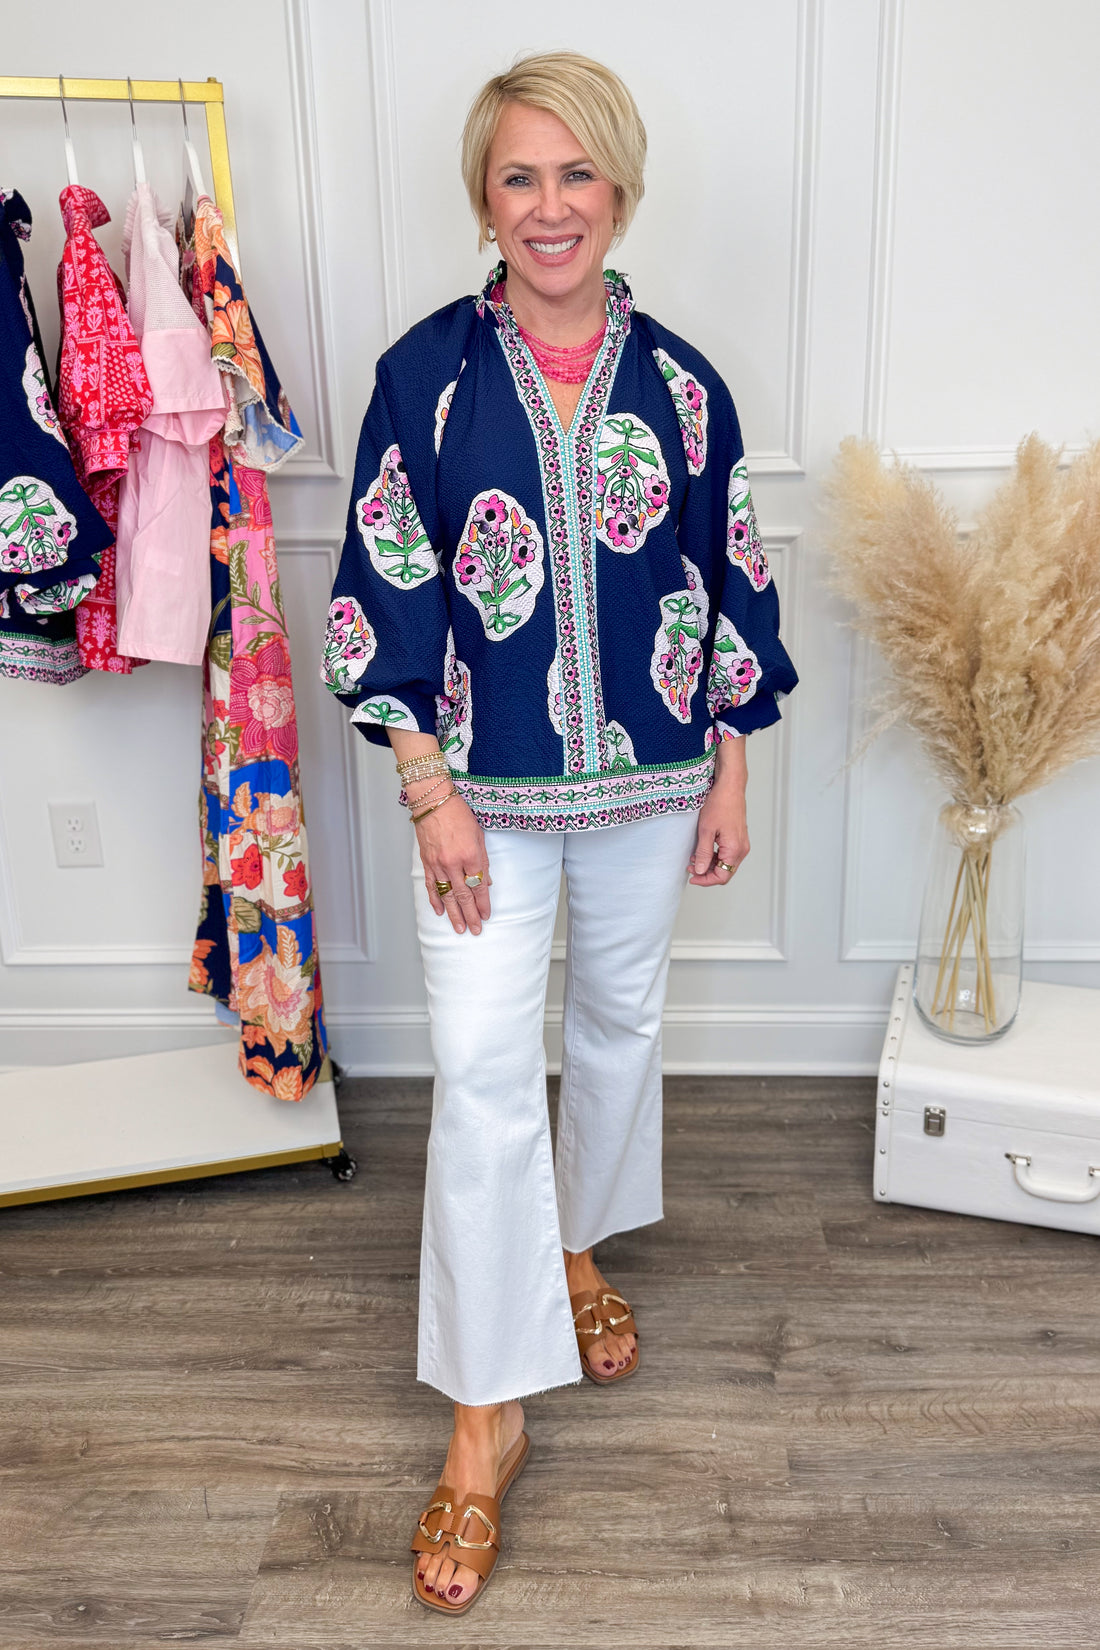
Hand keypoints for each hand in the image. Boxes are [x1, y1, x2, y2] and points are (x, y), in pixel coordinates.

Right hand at [415, 793, 491, 933]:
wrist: (433, 801)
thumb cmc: (458, 813)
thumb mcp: (479, 834)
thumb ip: (482, 860)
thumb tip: (485, 882)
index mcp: (470, 854)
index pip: (479, 886)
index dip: (483, 903)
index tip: (486, 916)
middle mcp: (453, 862)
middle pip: (463, 895)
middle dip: (470, 915)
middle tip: (475, 930)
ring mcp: (438, 864)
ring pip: (447, 895)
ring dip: (454, 913)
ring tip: (459, 928)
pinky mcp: (426, 862)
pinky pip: (431, 886)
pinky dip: (435, 900)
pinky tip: (440, 912)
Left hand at [690, 739, 748, 886]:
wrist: (730, 786)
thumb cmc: (720, 803)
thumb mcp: (706, 830)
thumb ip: (703, 853)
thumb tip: (700, 870)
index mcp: (735, 849)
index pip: (722, 876)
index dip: (705, 880)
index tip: (692, 877)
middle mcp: (742, 849)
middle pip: (725, 872)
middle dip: (707, 873)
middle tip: (690, 868)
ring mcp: (741, 843)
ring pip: (726, 864)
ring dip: (710, 864)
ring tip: (694, 858)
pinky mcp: (738, 838)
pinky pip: (728, 854)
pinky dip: (715, 856)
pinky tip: (703, 850)